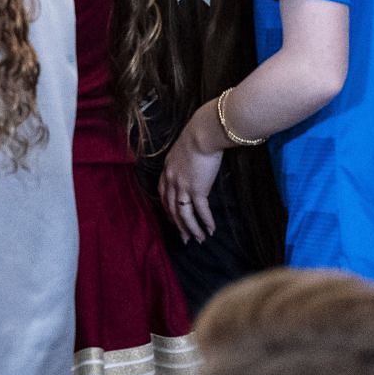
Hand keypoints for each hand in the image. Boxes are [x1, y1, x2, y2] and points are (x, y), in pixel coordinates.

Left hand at [159, 115, 221, 243]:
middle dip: (178, 225)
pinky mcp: (197, 189)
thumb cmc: (198, 137)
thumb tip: (194, 166)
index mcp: (167, 170)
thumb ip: (185, 161)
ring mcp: (182, 186)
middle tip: (184, 238)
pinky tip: (211, 230)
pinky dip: (205, 222)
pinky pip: (200, 211)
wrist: (203, 134)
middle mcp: (171, 180)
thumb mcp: (184, 149)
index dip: (167, 208)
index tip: (172, 218)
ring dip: (191, 229)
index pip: (162, 194)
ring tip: (198, 240)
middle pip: (171, 208)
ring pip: (184, 214)